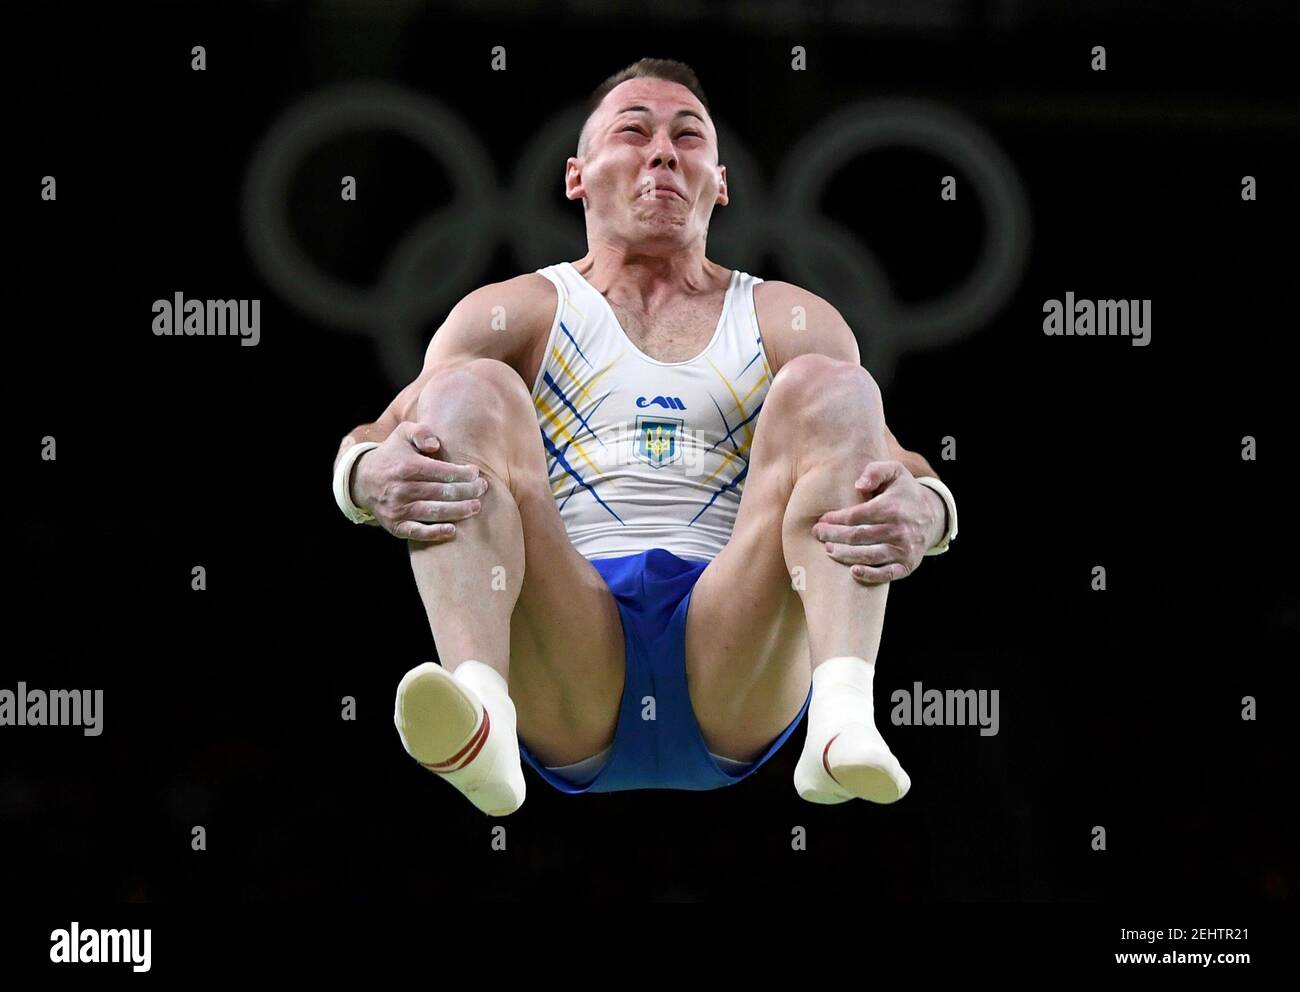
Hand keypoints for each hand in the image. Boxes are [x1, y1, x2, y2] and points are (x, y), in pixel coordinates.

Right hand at [351, 422, 488, 541]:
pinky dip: (435, 533)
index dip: (462, 473)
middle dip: (467, 491)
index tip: (475, 473)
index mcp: (407, 466)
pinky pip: (417, 532)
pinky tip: (452, 530)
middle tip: (482, 489)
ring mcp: (398, 509)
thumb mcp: (403, 433)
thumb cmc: (392, 454)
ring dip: (459, 511)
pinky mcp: (395, 525)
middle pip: (442, 492)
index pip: (442, 472)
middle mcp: (402, 488)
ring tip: (476, 507)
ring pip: (434, 512)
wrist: (362, 479)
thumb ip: (421, 431)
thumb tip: (435, 444)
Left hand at [811, 461, 944, 583]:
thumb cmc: (904, 492)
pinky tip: (853, 572)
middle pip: (858, 536)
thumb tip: (858, 485)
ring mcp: (903, 549)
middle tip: (818, 535)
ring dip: (844, 555)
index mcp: (892, 507)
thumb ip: (875, 471)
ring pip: (868, 556)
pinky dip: (870, 575)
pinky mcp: (907, 565)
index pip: (856, 516)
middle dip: (834, 536)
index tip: (822, 520)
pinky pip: (887, 574)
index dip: (835, 519)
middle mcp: (898, 530)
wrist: (933, 515)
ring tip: (828, 550)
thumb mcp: (895, 471)